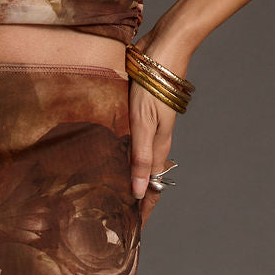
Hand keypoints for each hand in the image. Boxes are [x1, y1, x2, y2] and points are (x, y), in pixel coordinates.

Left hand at [126, 30, 189, 214]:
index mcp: (158, 145)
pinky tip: (111, 152)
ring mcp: (148, 124)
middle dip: (136, 194)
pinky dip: (123, 151)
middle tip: (119, 214)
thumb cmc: (153, 86)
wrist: (164, 48)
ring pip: (138, 156)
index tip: (135, 226)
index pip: (152, 184)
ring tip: (112, 189)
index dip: (145, 205)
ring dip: (128, 173)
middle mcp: (154, 138)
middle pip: (146, 173)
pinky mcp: (139, 110)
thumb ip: (140, 157)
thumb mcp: (144, 124)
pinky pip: (131, 138)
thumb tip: (139, 192)